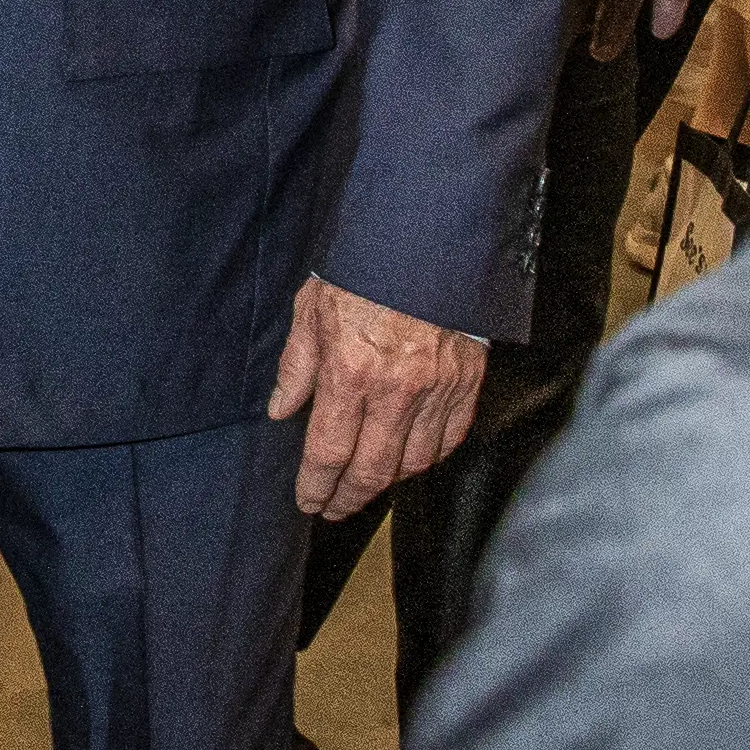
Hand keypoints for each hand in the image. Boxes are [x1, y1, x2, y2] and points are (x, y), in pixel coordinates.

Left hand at [271, 274, 486, 518]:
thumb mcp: (313, 307)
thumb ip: (297, 364)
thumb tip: (282, 410)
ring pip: (413, 463)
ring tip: (366, 485)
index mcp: (350, 372)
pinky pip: (449, 440)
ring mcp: (437, 390)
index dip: (316, 486)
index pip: (329, 452)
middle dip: (348, 498)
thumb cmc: (366, 268)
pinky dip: (428, 458)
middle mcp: (395, 390)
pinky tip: (410, 459)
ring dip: (387, 482)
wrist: (430, 241)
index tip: (308, 501)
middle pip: (372, 470)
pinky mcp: (467, 383)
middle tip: (333, 508)